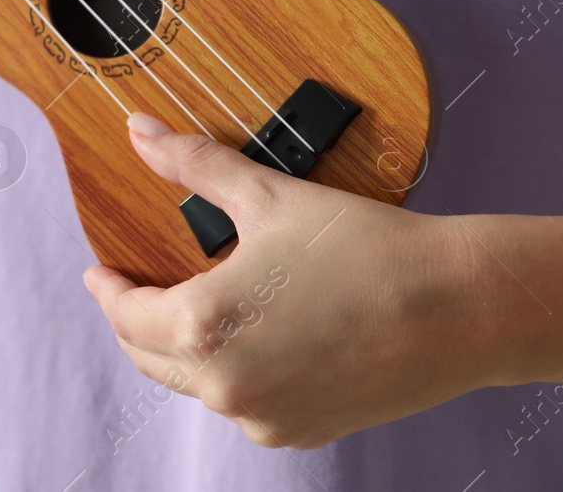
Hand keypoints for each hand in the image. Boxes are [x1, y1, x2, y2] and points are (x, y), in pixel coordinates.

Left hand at [83, 113, 493, 447]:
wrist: (460, 306)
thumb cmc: (366, 249)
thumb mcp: (267, 196)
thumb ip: (193, 165)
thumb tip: (140, 131)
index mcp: (204, 328)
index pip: (124, 314)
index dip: (108, 289)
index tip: (101, 271)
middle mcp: (225, 385)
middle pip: (148, 355)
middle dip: (134, 320)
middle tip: (133, 288)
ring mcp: (264, 416)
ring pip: (194, 384)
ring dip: (181, 348)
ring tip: (192, 306)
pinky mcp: (301, 431)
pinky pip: (242, 404)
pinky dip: (231, 374)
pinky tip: (246, 339)